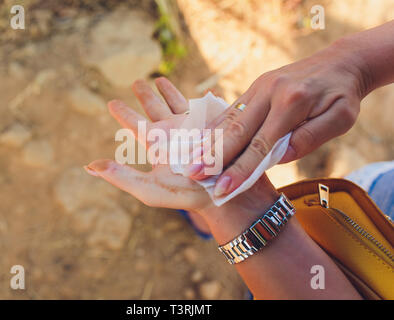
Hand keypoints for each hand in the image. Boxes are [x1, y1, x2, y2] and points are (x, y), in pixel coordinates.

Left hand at [85, 78, 277, 223]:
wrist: (225, 195)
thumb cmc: (186, 194)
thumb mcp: (149, 188)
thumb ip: (121, 177)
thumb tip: (89, 167)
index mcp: (157, 145)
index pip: (135, 125)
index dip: (124, 113)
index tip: (112, 102)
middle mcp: (172, 135)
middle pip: (154, 109)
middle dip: (145, 95)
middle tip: (136, 81)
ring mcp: (192, 128)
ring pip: (175, 103)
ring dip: (167, 91)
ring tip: (158, 78)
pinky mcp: (212, 125)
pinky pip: (203, 106)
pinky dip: (200, 98)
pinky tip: (200, 91)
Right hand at [186, 39, 366, 196]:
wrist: (340, 62)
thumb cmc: (342, 94)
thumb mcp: (340, 118)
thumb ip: (310, 137)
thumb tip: (278, 157)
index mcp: (291, 103)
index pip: (260, 145)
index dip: (240, 169)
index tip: (222, 189)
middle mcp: (269, 92)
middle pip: (236, 130)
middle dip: (212, 155)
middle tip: (191, 174)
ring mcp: (258, 87)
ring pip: (228, 118)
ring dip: (207, 140)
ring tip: (188, 159)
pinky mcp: (254, 87)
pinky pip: (231, 109)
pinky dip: (214, 126)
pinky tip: (199, 138)